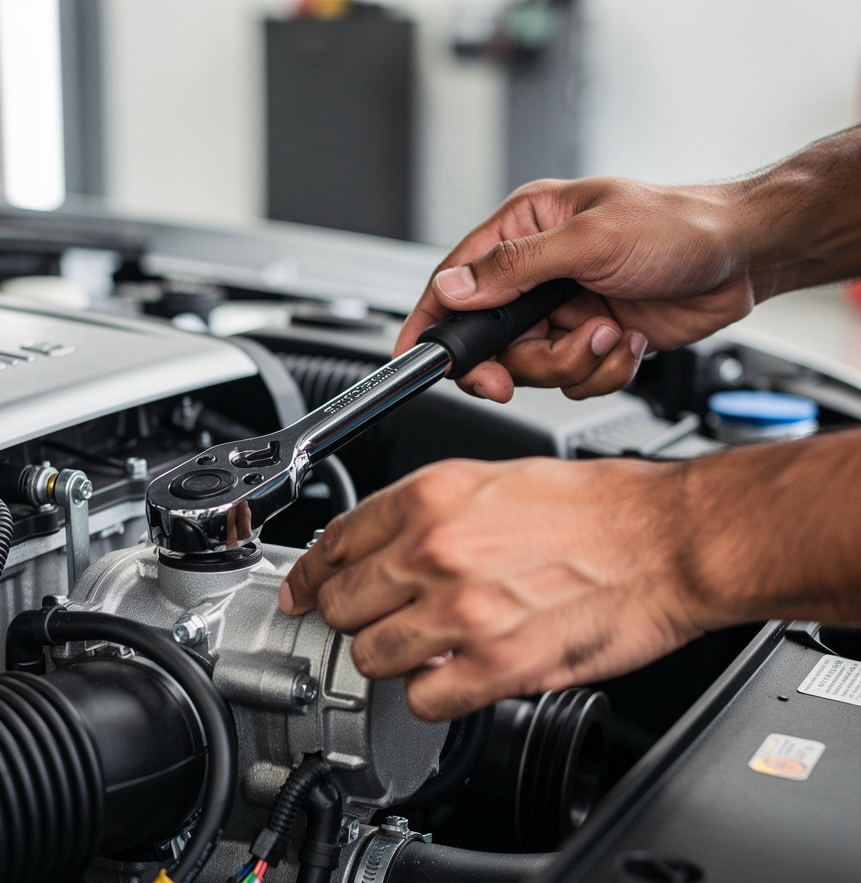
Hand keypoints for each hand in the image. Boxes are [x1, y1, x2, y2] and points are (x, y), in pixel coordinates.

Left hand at [279, 456, 705, 719]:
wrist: (669, 540)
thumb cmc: (597, 508)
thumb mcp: (495, 480)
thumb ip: (425, 514)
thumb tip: (377, 546)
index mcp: (432, 498)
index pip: (335, 543)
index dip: (310, 574)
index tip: (302, 592)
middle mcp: (436, 552)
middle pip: (341, 605)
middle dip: (351, 617)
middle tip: (375, 620)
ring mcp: (462, 612)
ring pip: (370, 656)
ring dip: (388, 658)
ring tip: (421, 648)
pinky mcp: (497, 666)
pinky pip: (422, 701)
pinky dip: (429, 695)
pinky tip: (451, 677)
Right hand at [397, 176, 754, 402]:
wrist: (744, 258)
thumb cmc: (678, 226)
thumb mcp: (590, 240)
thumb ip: (514, 268)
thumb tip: (454, 287)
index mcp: (525, 232)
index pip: (457, 282)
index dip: (431, 322)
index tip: (415, 356)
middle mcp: (537, 276)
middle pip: (492, 342)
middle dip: (521, 361)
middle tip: (528, 369)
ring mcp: (563, 312)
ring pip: (533, 369)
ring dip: (574, 363)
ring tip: (610, 333)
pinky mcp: (591, 341)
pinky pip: (572, 381)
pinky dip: (602, 372)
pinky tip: (629, 341)